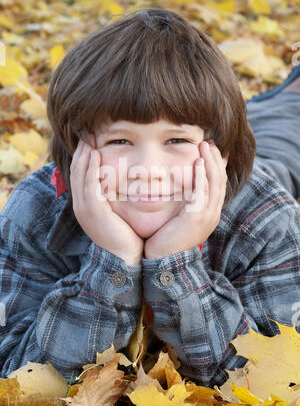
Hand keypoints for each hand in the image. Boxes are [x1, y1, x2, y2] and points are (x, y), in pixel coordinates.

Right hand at [70, 136, 143, 265]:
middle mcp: (81, 204)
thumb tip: (122, 181)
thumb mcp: (115, 214)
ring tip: (90, 137)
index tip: (90, 139)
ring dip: (85, 154)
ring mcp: (85, 207)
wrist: (124, 259)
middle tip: (87, 132)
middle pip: (76, 170)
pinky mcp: (94, 210)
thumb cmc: (124, 236)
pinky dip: (91, 168)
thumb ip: (114, 197)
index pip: (80, 174)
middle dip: (81, 150)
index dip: (83, 155)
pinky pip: (89, 184)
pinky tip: (96, 154)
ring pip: (80, 174)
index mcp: (85, 204)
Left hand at [144, 141, 227, 258]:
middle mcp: (212, 214)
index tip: (210, 150)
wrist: (163, 263)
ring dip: (211, 162)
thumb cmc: (166, 241)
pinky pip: (203, 192)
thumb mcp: (178, 220)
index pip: (217, 185)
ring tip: (206, 145)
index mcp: (208, 214)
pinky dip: (202, 176)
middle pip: (220, 181)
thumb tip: (178, 190)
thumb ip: (182, 204)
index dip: (216, 166)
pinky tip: (199, 162)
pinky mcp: (197, 218)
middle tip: (209, 142)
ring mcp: (207, 216)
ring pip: (214, 183)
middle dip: (216, 159)